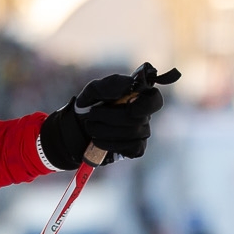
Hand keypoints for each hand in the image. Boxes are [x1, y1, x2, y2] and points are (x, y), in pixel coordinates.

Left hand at [38, 62, 180, 169]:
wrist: (78, 129)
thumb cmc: (91, 105)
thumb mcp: (94, 90)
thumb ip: (110, 85)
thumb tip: (130, 84)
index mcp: (138, 96)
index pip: (154, 99)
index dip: (146, 105)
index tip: (130, 107)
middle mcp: (144, 114)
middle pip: (137, 118)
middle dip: (110, 117)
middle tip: (92, 115)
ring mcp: (142, 132)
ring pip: (132, 133)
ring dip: (105, 130)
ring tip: (91, 127)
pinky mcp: (136, 148)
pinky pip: (131, 147)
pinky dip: (110, 144)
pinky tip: (98, 140)